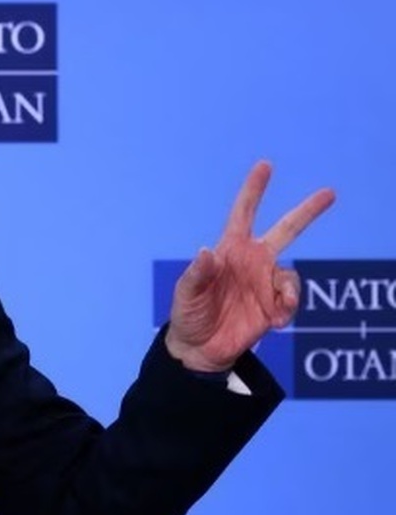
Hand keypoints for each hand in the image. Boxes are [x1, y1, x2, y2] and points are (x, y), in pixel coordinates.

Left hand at [165, 161, 335, 372]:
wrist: (200, 348)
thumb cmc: (189, 314)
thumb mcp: (186, 294)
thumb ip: (197, 274)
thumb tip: (208, 251)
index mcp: (230, 250)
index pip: (243, 214)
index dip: (254, 190)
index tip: (265, 166)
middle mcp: (253, 261)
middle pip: (286, 230)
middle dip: (307, 211)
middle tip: (329, 192)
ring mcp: (265, 282)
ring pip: (291, 275)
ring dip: (288, 292)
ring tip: (277, 310)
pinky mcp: (275, 305)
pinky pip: (292, 299)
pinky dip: (288, 308)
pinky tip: (275, 322)